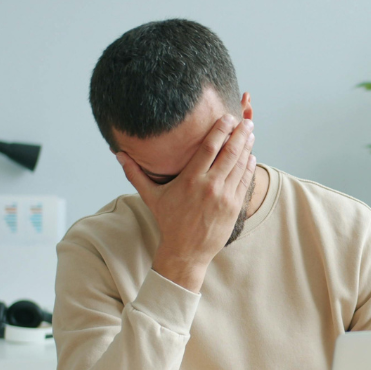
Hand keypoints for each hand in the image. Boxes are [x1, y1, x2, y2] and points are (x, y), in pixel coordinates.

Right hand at [118, 115, 256, 291]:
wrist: (186, 251)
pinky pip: (244, 181)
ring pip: (239, 166)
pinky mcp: (233, 207)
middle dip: (239, 134)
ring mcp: (224, 196)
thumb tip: (118, 154)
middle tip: (245, 120)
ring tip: (250, 133)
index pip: (209, 148)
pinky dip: (249, 167)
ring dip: (247, 147)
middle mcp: (209, 186)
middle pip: (229, 153)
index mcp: (190, 180)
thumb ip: (136, 173)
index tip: (227, 118)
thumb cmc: (169, 222)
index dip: (220, 130)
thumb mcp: (151, 197)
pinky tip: (251, 156)